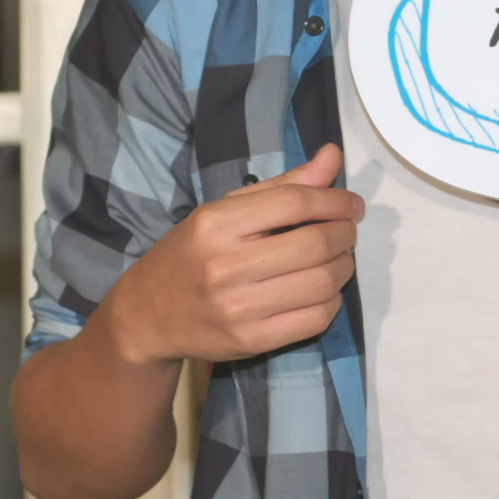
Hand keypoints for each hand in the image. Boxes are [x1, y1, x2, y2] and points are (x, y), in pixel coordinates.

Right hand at [99, 145, 364, 366]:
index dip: (335, 201)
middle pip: (315, 244)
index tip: (352, 205)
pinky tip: (323, 291)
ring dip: (344, 268)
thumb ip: (283, 185)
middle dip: (345, 234)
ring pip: (322, 283)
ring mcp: (238, 308)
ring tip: (338, 260)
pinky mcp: (250, 341)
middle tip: (347, 231)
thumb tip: (332, 156)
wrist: (147, 315)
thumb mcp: (225, 210)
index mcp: (217, 223)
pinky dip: (331, 302)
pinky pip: (314, 320)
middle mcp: (225, 265)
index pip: (296, 202)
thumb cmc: (191, 253)